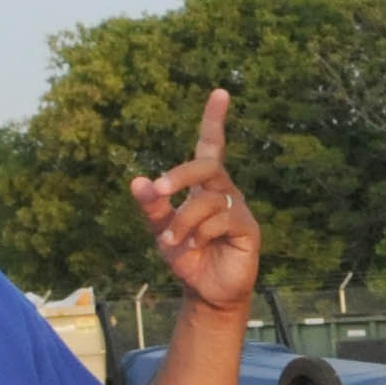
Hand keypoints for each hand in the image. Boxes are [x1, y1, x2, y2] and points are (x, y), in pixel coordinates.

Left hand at [133, 91, 261, 316]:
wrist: (206, 291)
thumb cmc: (186, 256)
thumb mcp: (161, 230)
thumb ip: (152, 206)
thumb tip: (137, 181)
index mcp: (204, 185)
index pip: (212, 146)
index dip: (215, 120)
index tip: (220, 92)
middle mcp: (224, 191)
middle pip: (206, 166)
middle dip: (178, 175)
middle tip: (156, 190)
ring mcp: (239, 209)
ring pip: (206, 200)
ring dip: (181, 221)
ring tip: (170, 242)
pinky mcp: (248, 229)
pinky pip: (220, 220)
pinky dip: (199, 234)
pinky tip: (194, 247)